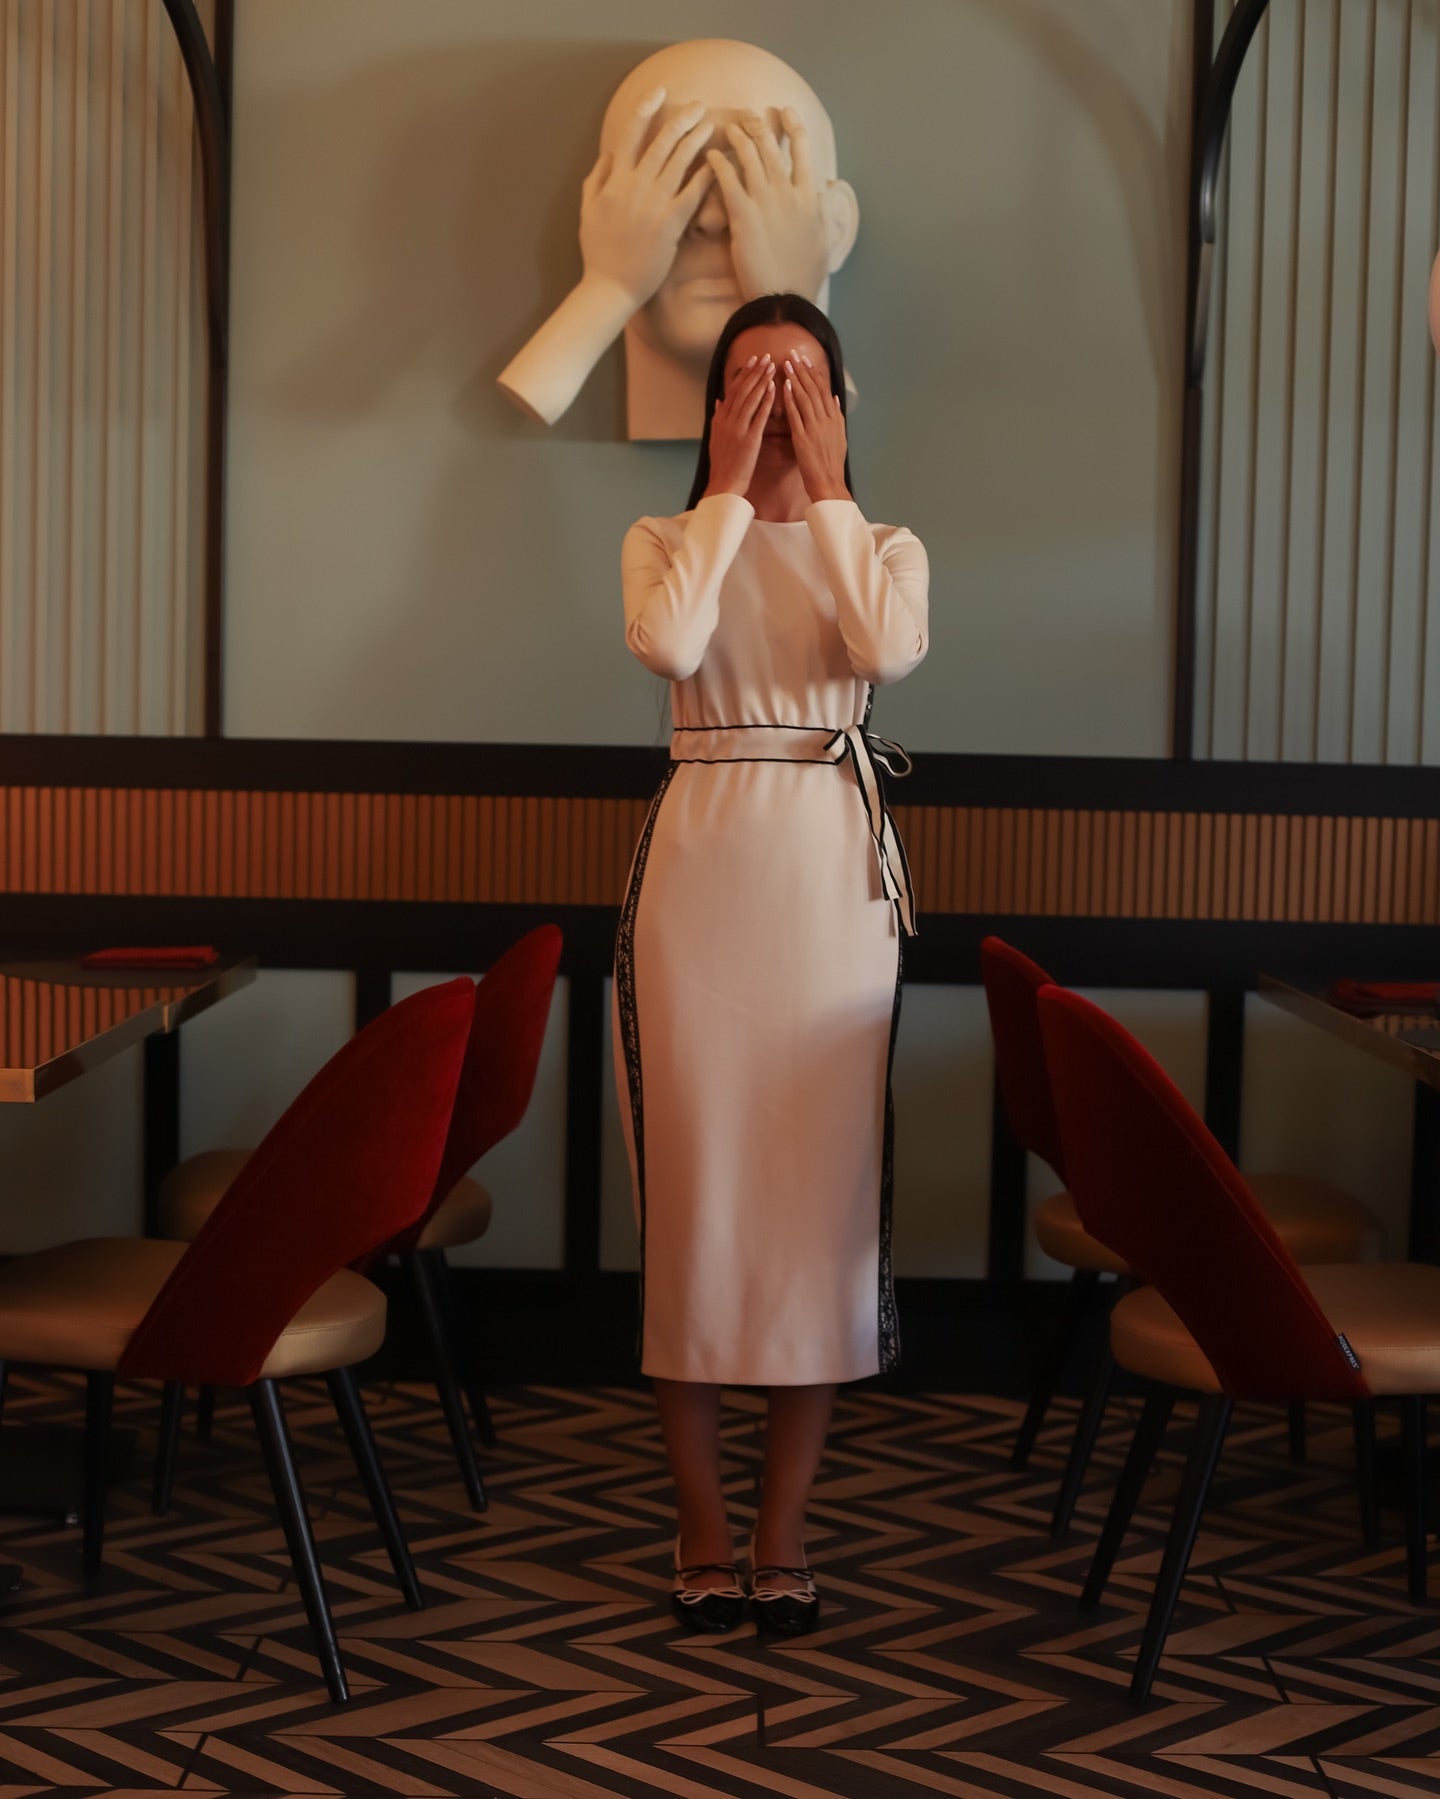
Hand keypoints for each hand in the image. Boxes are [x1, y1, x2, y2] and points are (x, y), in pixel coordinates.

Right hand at [579, 88, 714, 307]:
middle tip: (698, 105)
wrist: (609, 287)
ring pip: (679, 161)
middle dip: (681, 118)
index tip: (660, 92)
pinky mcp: (671, 224)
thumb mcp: (587, 210)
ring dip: (697, 139)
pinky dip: (705, 176)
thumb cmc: (598, 252)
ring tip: (711, 125)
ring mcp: (654, 204)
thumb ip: (597, 178)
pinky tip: (718, 163)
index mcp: (614, 180)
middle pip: (661, 141)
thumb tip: (608, 154)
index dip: (646, 109)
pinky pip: (692, 193)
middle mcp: (635, 186)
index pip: (631, 134)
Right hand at [702, 354, 775, 498]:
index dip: (743, 374)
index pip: (732, 390)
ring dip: (761, 380)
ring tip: (771, 366)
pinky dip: (766, 400)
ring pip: (750, 398)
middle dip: (754, 371)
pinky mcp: (749, 439)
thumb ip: (718, 418)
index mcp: (720, 419)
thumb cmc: (724, 465)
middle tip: (765, 356)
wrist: (723, 485)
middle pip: (741, 390)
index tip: (752, 360)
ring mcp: (737, 429)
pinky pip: (759, 415)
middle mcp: (727, 420)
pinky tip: (774, 388)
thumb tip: (719, 401)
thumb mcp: (717, 438)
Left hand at [705, 107, 828, 301]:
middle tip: (747, 113)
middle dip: (758, 124)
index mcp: (808, 196)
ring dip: (738, 136)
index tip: (785, 112)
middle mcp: (787, 192)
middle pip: (771, 146)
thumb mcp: (822, 240)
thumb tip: (823, 191)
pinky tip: (711, 154)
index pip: (802, 149)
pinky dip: (719, 163)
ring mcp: (764, 201)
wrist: (784, 298)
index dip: (792, 126)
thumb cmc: (804, 276)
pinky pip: (728, 180)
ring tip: (728, 126)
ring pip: (749, 156)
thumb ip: (822, 211)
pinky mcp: (742, 216)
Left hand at [783, 353, 848, 501]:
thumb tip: (836, 397)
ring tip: (787, 364)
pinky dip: (791, 399)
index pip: (823, 389)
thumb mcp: (839, 436)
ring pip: (806, 397)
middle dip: (803, 370)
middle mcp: (826, 419)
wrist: (829, 483)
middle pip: (814, 389)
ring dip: (796, 379)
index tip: (805, 360)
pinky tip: (785, 386)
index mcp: (834, 418)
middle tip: (793, 354)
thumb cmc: (831, 463)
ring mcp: (815, 428)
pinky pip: (797, 415)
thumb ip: (836, 415)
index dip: (814, 373)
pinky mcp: (804, 437)